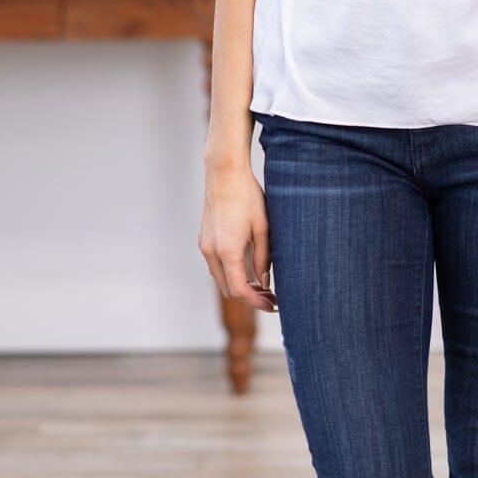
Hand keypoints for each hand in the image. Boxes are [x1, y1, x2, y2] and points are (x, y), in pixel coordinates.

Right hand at [198, 168, 278, 311]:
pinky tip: (249, 270)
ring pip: (221, 278)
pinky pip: (216, 265)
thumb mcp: (263, 228)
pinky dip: (231, 274)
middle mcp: (211, 251)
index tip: (272, 305)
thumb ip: (263, 258)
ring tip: (263, 285)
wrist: (224, 172)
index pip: (239, 290)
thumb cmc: (247, 196)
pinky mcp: (204, 239)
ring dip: (240, 286)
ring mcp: (205, 245)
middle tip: (272, 297)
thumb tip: (265, 281)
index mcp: (227, 250)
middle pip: (228, 289)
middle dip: (250, 297)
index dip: (256, 302)